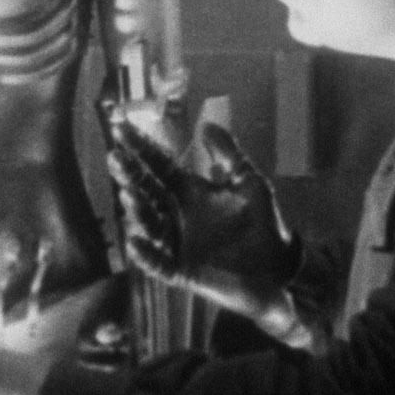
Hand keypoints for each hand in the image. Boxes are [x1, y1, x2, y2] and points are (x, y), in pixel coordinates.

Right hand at [108, 121, 298, 324]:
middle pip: (147, 191)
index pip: (159, 166)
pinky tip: (135, 243)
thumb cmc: (262, 222)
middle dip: (130, 175)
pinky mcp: (183, 270)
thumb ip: (229, 155)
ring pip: (150, 225)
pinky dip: (147, 255)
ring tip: (129, 194)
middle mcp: (177, 214)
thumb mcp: (248, 182)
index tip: (121, 128)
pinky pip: (160, 264)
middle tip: (116, 157)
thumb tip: (206, 124)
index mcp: (189, 191)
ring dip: (138, 211)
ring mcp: (178, 243)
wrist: (278, 265)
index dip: (141, 148)